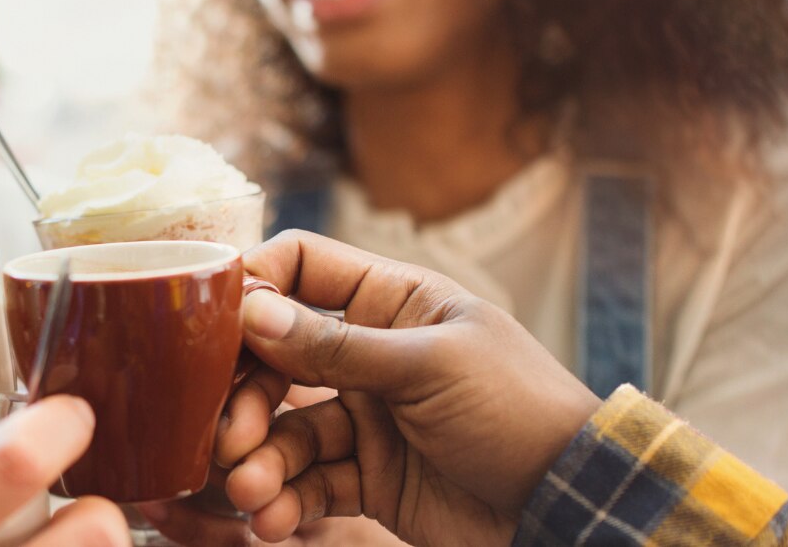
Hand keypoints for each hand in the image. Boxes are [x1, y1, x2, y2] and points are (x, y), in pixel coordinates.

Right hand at [215, 231, 600, 545]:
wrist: (572, 506)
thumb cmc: (518, 411)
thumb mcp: (428, 367)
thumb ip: (337, 344)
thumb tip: (253, 310)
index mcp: (393, 302)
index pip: (305, 267)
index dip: (256, 285)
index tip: (215, 323)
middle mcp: (372, 353)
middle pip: (278, 357)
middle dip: (247, 397)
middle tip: (230, 436)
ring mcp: (369, 418)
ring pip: (287, 430)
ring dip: (262, 461)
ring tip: (253, 492)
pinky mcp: (370, 478)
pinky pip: (310, 484)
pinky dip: (286, 501)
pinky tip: (274, 520)